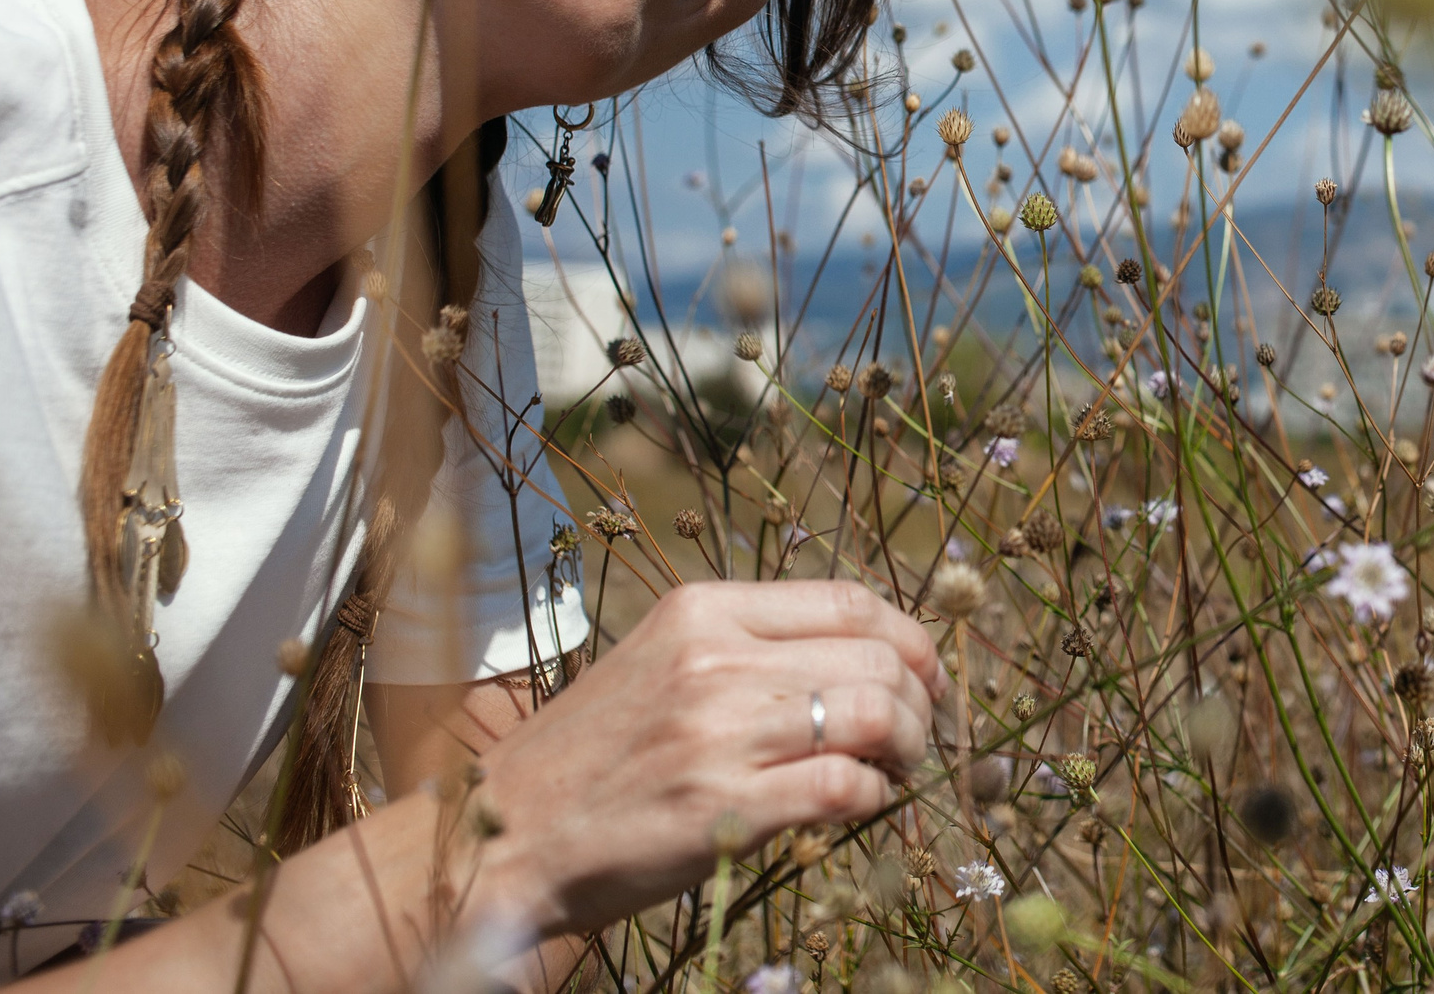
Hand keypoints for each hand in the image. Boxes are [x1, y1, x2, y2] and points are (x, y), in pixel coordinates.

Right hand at [471, 579, 947, 936]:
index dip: (912, 639)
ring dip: (907, 747)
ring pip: (874, 715)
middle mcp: (715, 658)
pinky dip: (874, 797)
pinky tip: (860, 805)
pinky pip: (845, 787)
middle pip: (877, 656)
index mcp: (703, 610)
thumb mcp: (664, 661)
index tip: (927, 677)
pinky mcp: (724, 807)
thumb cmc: (595, 754)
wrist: (505, 834)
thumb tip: (866, 657)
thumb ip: (752, 647)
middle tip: (919, 735)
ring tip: (897, 768)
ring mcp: (720, 732)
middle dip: (920, 700)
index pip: (851, 600)